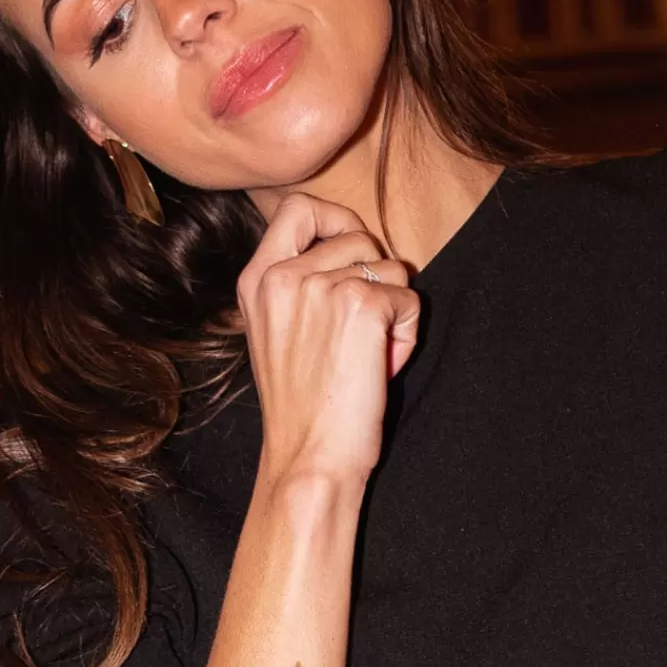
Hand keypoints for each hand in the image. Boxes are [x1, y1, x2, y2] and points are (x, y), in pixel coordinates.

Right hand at [235, 193, 420, 489]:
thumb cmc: (302, 407)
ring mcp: (321, 287)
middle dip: (375, 279)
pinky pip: (410, 299)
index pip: (297, 208)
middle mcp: (283, 275)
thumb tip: (354, 247)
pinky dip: (407, 334)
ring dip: (393, 309)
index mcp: (256, 280)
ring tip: (367, 355)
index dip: (336, 219)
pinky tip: (381, 369)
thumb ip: (297, 286)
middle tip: (359, 332)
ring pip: (391, 268)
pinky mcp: (362, 306)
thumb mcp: (276, 333)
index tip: (350, 251)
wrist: (309, 458)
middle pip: (359, 237)